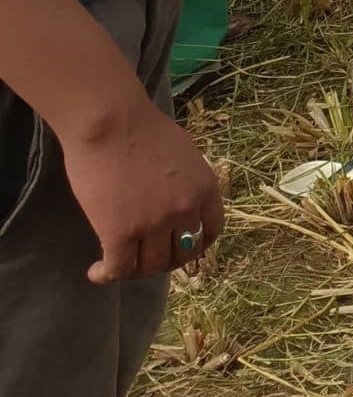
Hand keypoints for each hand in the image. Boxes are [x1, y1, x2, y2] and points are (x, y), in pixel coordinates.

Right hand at [58, 97, 224, 282]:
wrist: (111, 121)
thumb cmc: (144, 130)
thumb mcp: (185, 155)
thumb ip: (188, 183)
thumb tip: (180, 204)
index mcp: (206, 188)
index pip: (211, 232)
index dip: (195, 246)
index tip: (178, 247)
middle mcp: (186, 209)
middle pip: (181, 255)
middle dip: (164, 261)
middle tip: (145, 257)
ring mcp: (154, 223)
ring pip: (151, 266)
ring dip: (136, 270)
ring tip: (121, 263)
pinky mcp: (120, 232)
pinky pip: (119, 268)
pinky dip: (108, 274)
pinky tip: (98, 271)